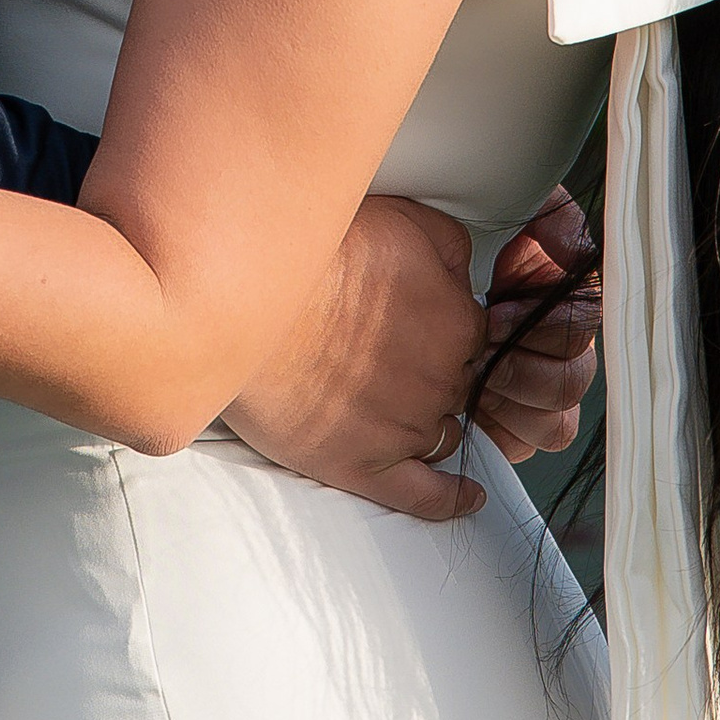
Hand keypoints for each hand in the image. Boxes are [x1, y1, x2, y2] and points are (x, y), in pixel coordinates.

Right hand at [221, 194, 489, 526]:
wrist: (244, 303)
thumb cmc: (316, 256)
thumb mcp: (403, 219)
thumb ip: (452, 246)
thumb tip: (470, 272)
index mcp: (455, 324)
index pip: (475, 338)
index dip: (447, 331)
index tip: (418, 325)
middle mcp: (439, 381)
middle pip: (459, 386)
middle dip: (434, 373)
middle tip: (388, 355)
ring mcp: (404, 429)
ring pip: (442, 434)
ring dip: (429, 422)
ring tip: (392, 405)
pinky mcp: (362, 466)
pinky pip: (424, 497)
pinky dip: (450, 500)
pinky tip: (466, 496)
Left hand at [473, 187, 600, 462]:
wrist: (423, 279)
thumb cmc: (471, 250)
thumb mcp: (517, 216)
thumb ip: (555, 224)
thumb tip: (571, 250)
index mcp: (568, 306)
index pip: (583, 328)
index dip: (542, 326)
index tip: (495, 312)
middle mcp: (563, 354)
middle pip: (572, 383)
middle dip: (520, 369)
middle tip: (478, 354)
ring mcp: (539, 394)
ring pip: (555, 425)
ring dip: (510, 404)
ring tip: (473, 381)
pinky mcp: (512, 424)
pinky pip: (521, 446)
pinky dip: (496, 431)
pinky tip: (469, 406)